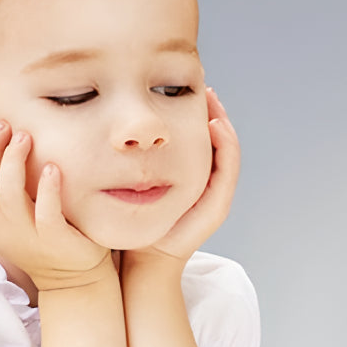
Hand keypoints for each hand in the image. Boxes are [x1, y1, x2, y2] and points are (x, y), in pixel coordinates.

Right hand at [0, 122, 112, 290]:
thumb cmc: (45, 239)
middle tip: (6, 126)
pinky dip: (47, 188)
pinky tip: (53, 168)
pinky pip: (46, 212)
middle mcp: (3, 230)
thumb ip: (2, 192)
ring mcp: (28, 236)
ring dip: (15, 161)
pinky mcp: (55, 241)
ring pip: (9, 195)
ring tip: (26, 138)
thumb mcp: (15, 219)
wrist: (74, 280)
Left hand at [135, 88, 239, 262]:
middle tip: (205, 86)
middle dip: (214, 112)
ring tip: (212, 100)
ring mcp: (216, 195)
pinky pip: (228, 168)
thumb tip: (118, 127)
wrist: (145, 259)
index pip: (202, 138)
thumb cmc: (134, 222)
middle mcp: (208, 184)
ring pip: (228, 150)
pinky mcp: (218, 204)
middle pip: (218, 140)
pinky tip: (214, 125)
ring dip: (223, 123)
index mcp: (191, 176)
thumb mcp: (132, 181)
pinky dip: (226, 145)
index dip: (199, 113)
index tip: (187, 88)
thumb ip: (133, 158)